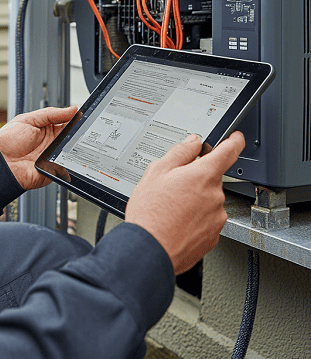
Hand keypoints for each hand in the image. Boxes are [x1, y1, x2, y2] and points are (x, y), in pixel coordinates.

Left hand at [0, 106, 77, 189]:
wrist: (0, 162)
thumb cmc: (9, 141)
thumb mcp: (28, 120)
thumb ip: (50, 114)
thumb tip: (72, 108)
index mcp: (49, 129)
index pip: (69, 122)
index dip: (77, 118)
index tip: (85, 114)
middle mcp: (54, 142)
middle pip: (74, 136)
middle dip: (79, 132)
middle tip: (81, 127)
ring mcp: (56, 156)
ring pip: (75, 151)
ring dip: (76, 146)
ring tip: (71, 140)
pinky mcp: (55, 170)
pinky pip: (69, 166)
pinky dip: (71, 161)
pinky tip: (67, 155)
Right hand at [125, 132, 244, 274]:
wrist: (150, 249)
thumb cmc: (151, 213)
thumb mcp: (156, 171)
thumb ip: (179, 153)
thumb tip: (192, 142)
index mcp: (204, 175)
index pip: (229, 151)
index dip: (234, 140)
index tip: (235, 137)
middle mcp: (216, 196)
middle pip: (211, 178)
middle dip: (195, 178)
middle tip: (172, 185)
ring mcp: (216, 218)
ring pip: (208, 200)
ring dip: (194, 200)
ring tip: (170, 208)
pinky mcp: (213, 236)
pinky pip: (206, 220)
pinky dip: (194, 219)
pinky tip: (175, 221)